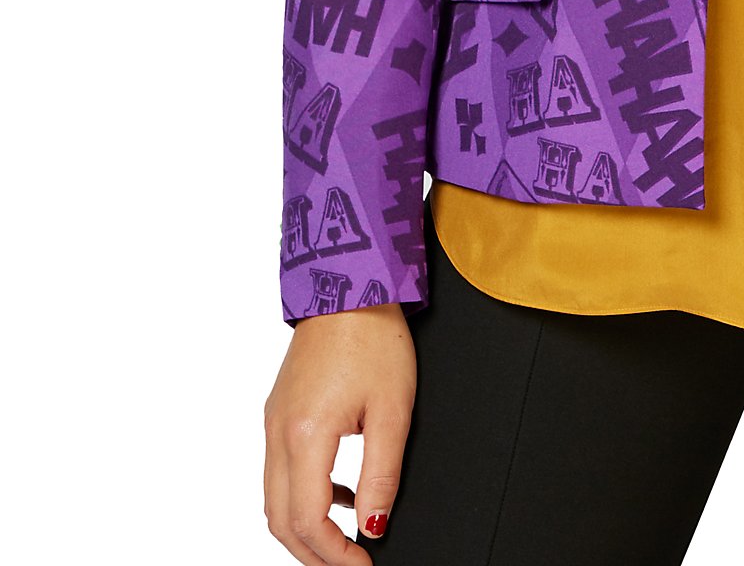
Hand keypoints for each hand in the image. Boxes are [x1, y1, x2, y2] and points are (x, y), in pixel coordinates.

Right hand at [264, 302, 415, 560]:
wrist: (349, 283)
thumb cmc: (374, 336)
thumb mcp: (393, 410)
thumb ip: (382, 475)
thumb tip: (374, 525)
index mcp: (306, 434)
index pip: (309, 520)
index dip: (335, 554)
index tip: (363, 564)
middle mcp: (278, 432)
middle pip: (279, 520)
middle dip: (312, 553)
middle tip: (349, 564)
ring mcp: (273, 420)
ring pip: (274, 498)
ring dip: (305, 526)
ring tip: (347, 536)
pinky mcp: (278, 410)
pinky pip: (280, 471)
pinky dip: (303, 495)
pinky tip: (341, 492)